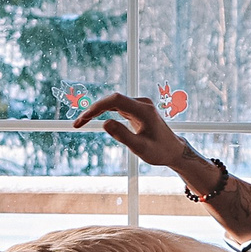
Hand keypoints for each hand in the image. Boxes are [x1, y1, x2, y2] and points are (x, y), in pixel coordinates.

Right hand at [72, 92, 188, 167]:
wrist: (173, 151)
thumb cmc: (160, 151)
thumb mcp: (141, 148)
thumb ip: (124, 136)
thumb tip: (105, 123)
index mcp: (144, 110)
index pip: (116, 100)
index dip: (98, 106)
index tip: (84, 118)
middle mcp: (142, 104)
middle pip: (112, 100)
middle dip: (93, 110)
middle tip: (77, 123)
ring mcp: (139, 105)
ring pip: (112, 103)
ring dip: (96, 111)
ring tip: (80, 123)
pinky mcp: (136, 110)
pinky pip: (116, 108)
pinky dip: (103, 113)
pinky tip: (92, 119)